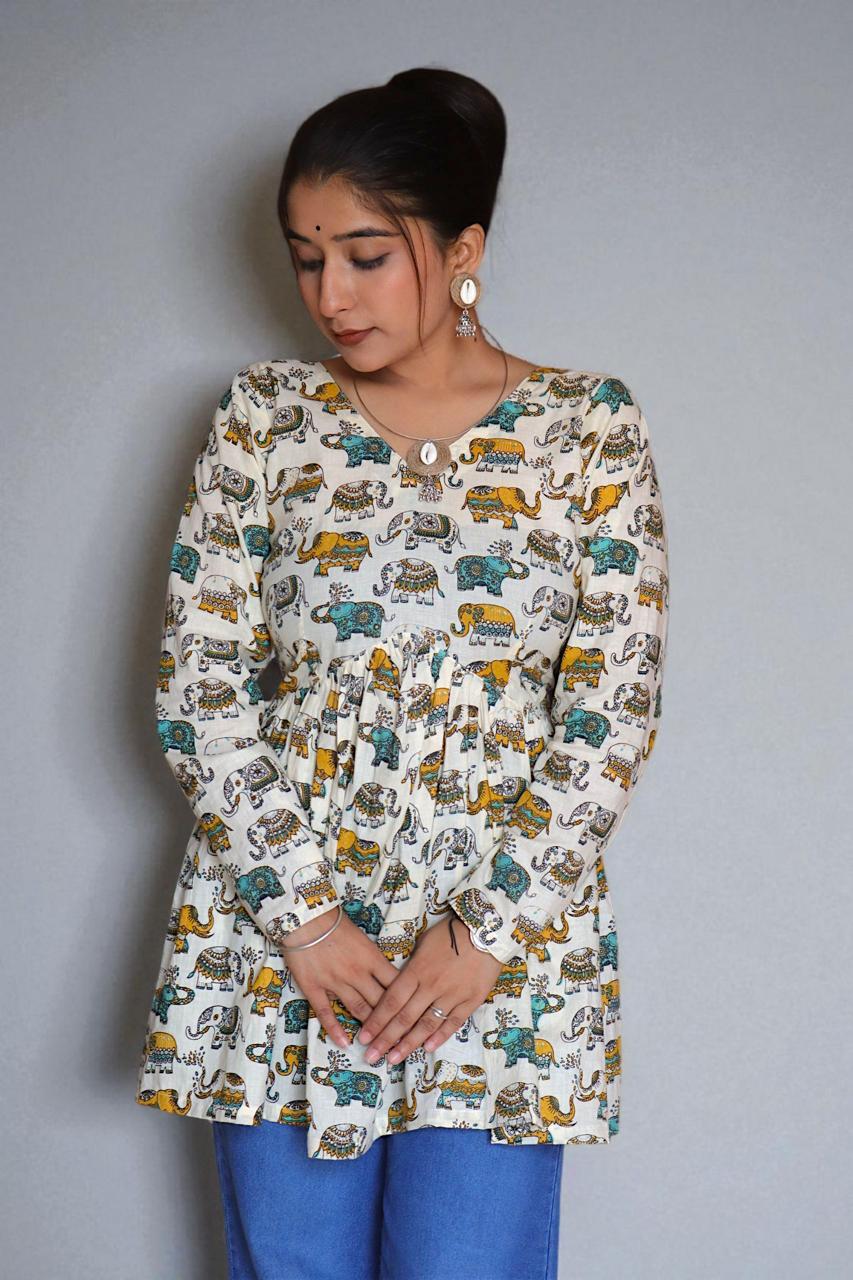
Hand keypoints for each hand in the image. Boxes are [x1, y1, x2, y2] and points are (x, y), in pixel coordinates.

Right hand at [277, 908, 398, 1049]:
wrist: (305, 918)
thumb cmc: (336, 924)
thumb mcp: (363, 939)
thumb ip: (375, 959)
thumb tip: (390, 977)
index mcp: (372, 958)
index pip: (395, 985)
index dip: (406, 1003)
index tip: (414, 1017)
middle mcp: (357, 973)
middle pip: (380, 1002)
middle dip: (391, 1023)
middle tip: (401, 1040)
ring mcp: (335, 982)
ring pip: (358, 1009)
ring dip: (369, 1029)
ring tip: (378, 1046)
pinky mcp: (314, 987)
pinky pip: (326, 1012)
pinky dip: (335, 1030)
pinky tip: (344, 1043)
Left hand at [355, 914, 502, 1064]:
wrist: (487, 931)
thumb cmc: (451, 932)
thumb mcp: (424, 943)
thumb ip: (412, 966)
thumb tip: (399, 982)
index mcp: (416, 970)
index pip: (391, 1001)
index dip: (376, 1021)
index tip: (363, 1037)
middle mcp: (431, 986)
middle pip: (404, 1017)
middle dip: (385, 1039)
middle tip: (371, 1056)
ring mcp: (452, 995)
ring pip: (426, 1024)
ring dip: (408, 1044)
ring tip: (393, 1058)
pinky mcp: (471, 1000)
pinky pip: (453, 1022)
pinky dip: (440, 1037)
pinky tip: (427, 1049)